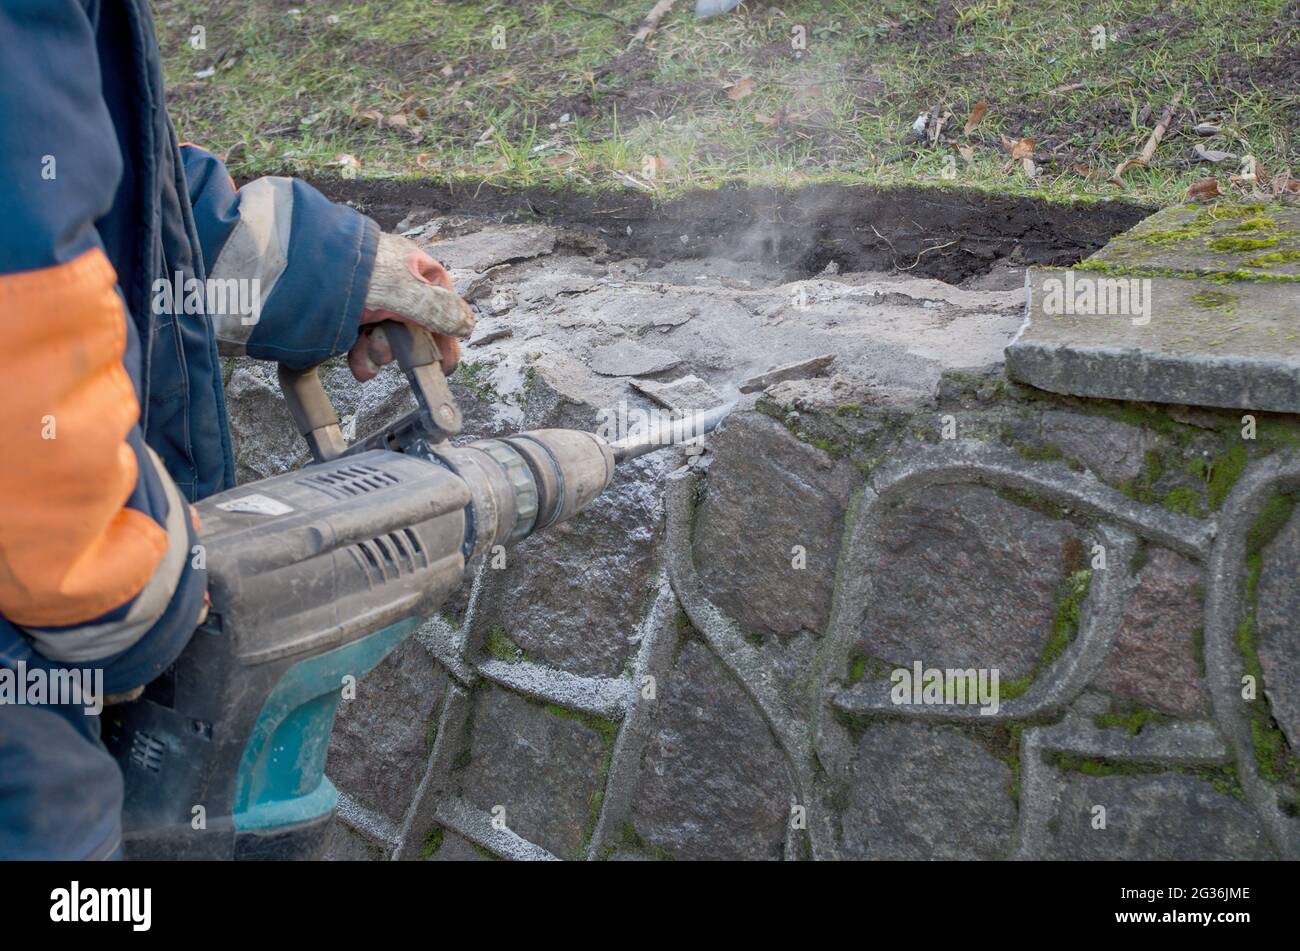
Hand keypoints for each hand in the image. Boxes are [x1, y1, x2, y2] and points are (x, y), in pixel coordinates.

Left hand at [351, 233, 475, 380]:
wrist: (291, 270)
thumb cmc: (351, 270)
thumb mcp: (406, 290)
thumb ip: (440, 310)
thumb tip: (468, 324)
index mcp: (410, 268)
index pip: (440, 303)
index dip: (445, 332)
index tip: (445, 360)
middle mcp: (389, 284)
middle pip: (412, 325)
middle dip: (403, 346)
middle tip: (392, 353)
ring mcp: (364, 300)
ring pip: (385, 337)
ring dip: (379, 354)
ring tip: (365, 357)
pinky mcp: (341, 316)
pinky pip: (359, 343)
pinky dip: (360, 358)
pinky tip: (355, 362)